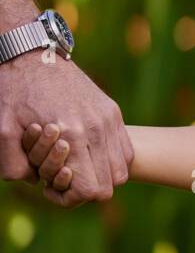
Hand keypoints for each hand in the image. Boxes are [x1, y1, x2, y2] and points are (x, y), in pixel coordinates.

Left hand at [0, 51, 132, 205]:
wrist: (34, 54)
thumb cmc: (14, 92)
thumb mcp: (2, 131)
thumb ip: (15, 166)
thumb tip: (35, 182)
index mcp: (72, 135)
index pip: (91, 189)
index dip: (71, 198)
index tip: (51, 188)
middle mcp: (97, 129)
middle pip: (110, 185)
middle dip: (86, 189)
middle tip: (62, 176)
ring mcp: (109, 120)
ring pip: (121, 170)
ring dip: (101, 175)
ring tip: (77, 165)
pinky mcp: (112, 112)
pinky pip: (124, 150)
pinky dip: (110, 160)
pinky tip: (88, 153)